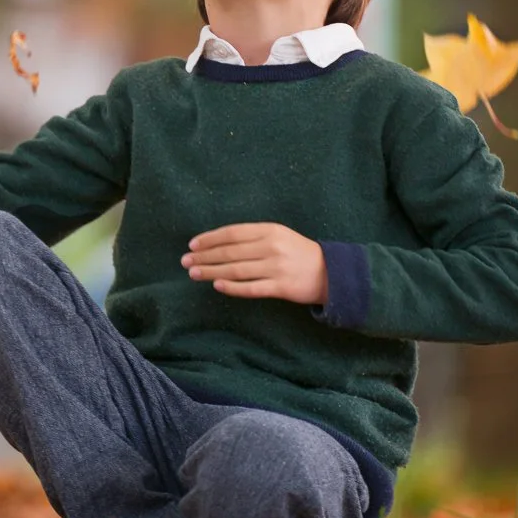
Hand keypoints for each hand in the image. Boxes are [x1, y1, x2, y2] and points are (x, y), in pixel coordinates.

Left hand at [181, 222, 327, 304]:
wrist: (331, 272)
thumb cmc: (299, 252)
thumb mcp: (279, 235)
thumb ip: (254, 237)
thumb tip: (220, 243)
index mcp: (270, 230)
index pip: (232, 233)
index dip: (210, 238)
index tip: (192, 245)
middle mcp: (271, 246)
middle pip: (230, 252)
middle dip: (205, 257)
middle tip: (185, 262)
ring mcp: (276, 267)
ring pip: (237, 269)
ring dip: (212, 272)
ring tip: (194, 274)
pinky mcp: (281, 287)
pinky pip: (251, 288)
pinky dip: (233, 287)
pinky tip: (218, 286)